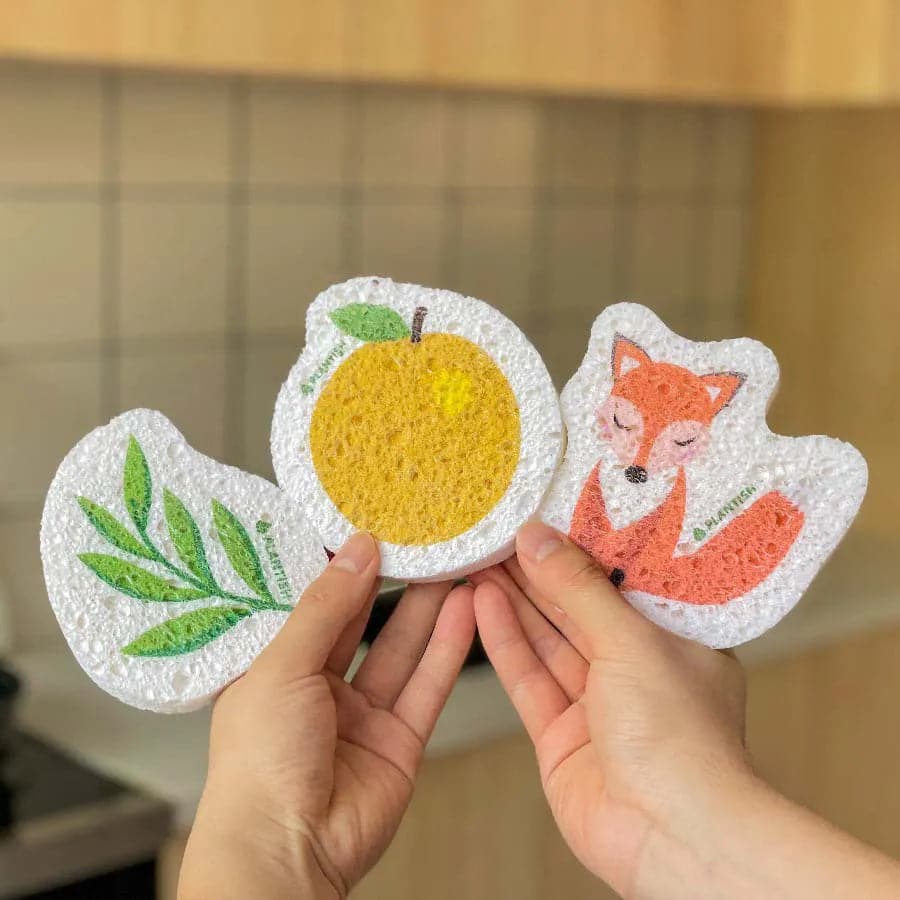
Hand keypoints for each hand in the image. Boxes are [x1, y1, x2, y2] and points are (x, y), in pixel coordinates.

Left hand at [179, 533, 475, 898]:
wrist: (286, 853)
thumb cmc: (258, 763)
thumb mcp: (282, 666)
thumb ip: (326, 607)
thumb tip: (357, 550)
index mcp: (274, 669)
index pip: (313, 605)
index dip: (342, 568)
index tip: (371, 528)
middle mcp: (317, 689)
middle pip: (363, 623)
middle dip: (391, 582)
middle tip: (420, 541)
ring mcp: (361, 716)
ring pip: (401, 650)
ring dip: (427, 608)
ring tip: (453, 563)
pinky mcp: (399, 741)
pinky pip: (426, 685)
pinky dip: (447, 647)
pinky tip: (465, 611)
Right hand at [471, 521, 750, 897]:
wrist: (671, 836)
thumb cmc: (680, 737)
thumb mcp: (631, 641)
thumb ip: (579, 589)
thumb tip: (538, 539)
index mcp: (676, 641)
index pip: (622, 582)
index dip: (581, 549)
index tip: (544, 516)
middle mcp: (637, 671)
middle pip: (578, 609)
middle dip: (538, 571)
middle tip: (499, 532)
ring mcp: (597, 706)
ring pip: (548, 640)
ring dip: (514, 599)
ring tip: (480, 557)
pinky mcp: (561, 736)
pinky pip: (529, 678)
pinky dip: (505, 641)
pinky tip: (482, 604)